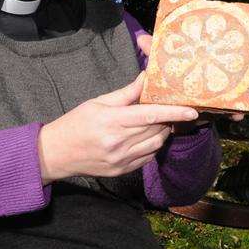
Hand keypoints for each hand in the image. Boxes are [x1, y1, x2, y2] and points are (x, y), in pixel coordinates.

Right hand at [38, 72, 198, 184]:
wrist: (56, 154)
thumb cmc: (76, 123)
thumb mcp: (98, 102)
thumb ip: (126, 93)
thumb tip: (146, 78)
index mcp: (113, 121)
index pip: (151, 115)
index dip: (174, 112)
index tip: (191, 110)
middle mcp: (119, 143)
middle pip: (156, 129)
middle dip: (169, 119)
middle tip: (172, 109)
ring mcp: (121, 159)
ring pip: (156, 144)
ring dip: (163, 132)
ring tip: (160, 122)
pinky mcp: (122, 170)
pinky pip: (148, 157)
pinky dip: (154, 145)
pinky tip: (148, 136)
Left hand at [136, 33, 248, 122]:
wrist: (169, 110)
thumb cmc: (171, 78)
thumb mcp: (165, 64)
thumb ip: (155, 52)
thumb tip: (141, 38)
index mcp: (218, 55)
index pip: (242, 44)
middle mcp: (228, 72)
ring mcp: (228, 91)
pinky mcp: (222, 109)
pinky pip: (236, 111)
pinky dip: (239, 112)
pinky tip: (240, 114)